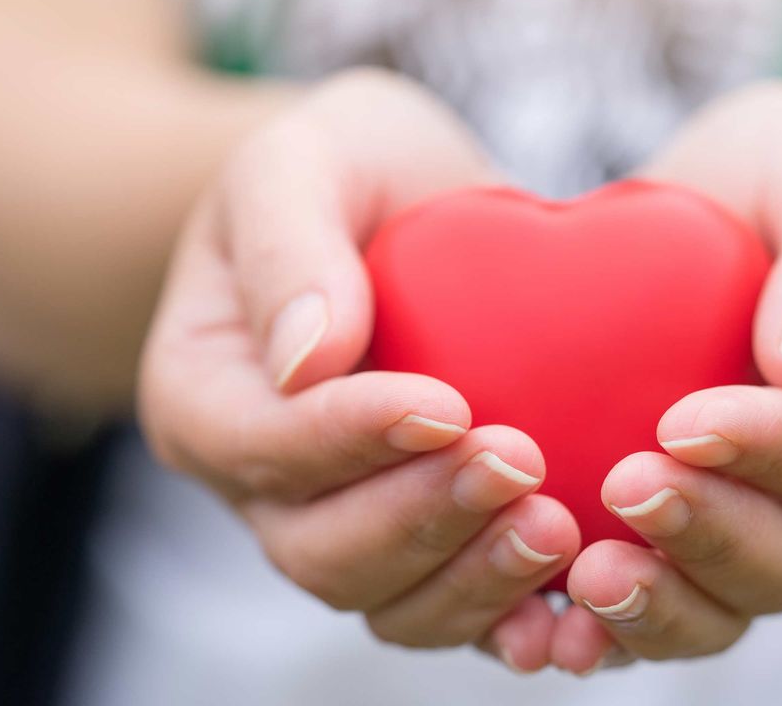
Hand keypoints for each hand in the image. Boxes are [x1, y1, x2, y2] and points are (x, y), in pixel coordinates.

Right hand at [138, 69, 579, 670]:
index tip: (446, 405)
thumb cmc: (346, 170)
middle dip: (422, 518)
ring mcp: (345, 526)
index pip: (260, 444)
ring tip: (559, 529)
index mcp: (205, 397)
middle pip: (322, 549)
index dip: (348, 441)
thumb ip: (286, 243)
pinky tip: (576, 610)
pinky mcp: (427, 544)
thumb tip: (307, 362)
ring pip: (390, 602)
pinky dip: (513, 621)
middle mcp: (264, 486)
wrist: (411, 207)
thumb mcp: (300, 160)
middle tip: (520, 463)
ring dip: (474, 580)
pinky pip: (459, 611)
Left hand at [551, 82, 781, 671]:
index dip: (777, 455)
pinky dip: (603, 629)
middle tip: (624, 489)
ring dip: (657, 607)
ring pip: (726, 609)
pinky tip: (540, 623)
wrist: (725, 222)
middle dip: (711, 537)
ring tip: (580, 578)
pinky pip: (655, 610)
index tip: (685, 423)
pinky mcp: (689, 550)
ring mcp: (770, 538)